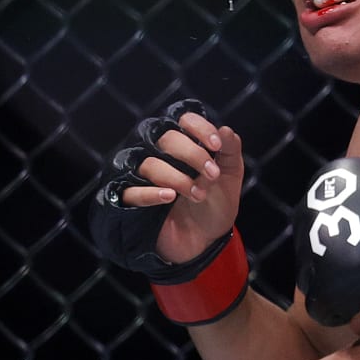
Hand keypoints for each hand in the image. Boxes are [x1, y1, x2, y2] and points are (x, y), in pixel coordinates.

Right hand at [89, 99, 244, 274]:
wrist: (204, 240)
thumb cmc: (215, 203)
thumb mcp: (230, 176)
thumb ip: (230, 152)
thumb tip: (226, 129)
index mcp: (184, 144)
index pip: (182, 119)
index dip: (199, 127)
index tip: (217, 146)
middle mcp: (159, 154)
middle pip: (165, 137)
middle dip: (193, 154)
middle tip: (213, 175)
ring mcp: (142, 176)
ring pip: (149, 163)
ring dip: (178, 178)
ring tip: (199, 195)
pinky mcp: (130, 199)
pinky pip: (130, 191)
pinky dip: (150, 192)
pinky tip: (169, 197)